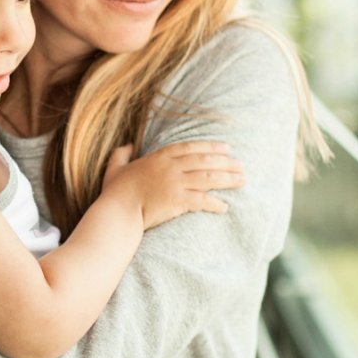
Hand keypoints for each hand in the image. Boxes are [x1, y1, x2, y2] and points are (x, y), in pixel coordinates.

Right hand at [101, 141, 244, 229]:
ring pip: (208, 178)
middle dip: (226, 162)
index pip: (190, 147)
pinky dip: (215, 203)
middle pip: (205, 160)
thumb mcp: (114, 168)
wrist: (118, 211)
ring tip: (242, 180)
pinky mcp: (178, 201)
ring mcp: (176, 183)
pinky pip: (202, 200)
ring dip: (228, 179)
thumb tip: (127, 145)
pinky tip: (225, 207)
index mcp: (158, 158)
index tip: (226, 148)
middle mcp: (170, 167)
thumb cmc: (115, 193)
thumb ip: (121, 154)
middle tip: (241, 166)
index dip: (210, 147)